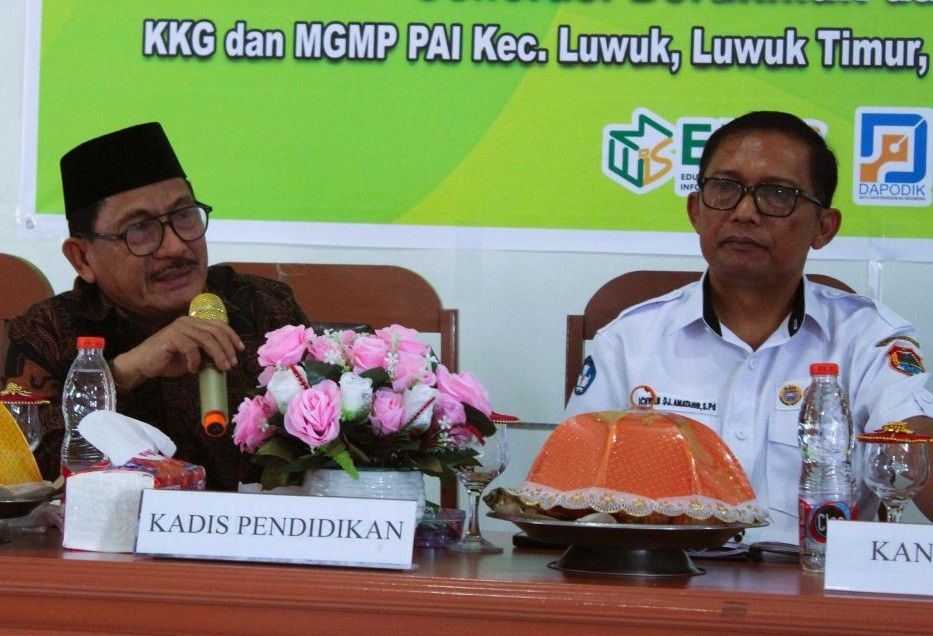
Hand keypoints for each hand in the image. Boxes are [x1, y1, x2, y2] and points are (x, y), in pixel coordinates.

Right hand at [111, 316, 244, 391]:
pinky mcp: (171, 336)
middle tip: (232, 364)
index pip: (219, 325)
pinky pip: (191, 348)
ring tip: (222, 368)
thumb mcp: (194, 356)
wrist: (144, 364)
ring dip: (218, 355)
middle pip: (216, 332)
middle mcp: (188, 321)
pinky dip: (195, 361)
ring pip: (207, 339)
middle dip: (227, 348)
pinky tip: (192, 369)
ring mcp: (179, 327)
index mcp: (195, 323)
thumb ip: (208, 353)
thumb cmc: (169, 360)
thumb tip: (228, 360)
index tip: (241, 350)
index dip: (232, 336)